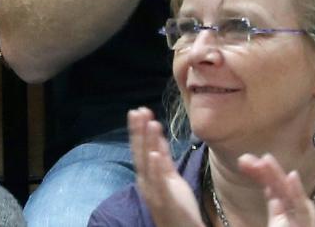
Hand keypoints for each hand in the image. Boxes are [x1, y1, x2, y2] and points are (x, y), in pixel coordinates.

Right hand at [129, 108, 204, 226]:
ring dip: (148, 143)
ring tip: (150, 123)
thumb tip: (157, 139)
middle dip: (139, 131)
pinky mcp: (165, 200)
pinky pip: (159, 181)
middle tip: (138, 110)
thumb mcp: (169, 177)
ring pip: (149, 164)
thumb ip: (163, 159)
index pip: (141, 148)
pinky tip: (154, 154)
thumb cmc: (176, 205)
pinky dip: (155, 167)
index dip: (139, 130)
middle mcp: (147, 182)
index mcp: (148, 176)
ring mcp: (154, 191)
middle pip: (141, 152)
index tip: (139, 110)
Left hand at [239, 153, 314, 226]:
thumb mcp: (272, 224)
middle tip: (246, 158)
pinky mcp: (307, 226)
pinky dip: (298, 194)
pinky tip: (292, 176)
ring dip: (278, 177)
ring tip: (266, 160)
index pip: (271, 190)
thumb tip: (262, 202)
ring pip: (290, 196)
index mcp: (283, 216)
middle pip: (279, 188)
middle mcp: (293, 215)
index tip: (244, 161)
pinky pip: (304, 212)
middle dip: (265, 171)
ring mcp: (302, 220)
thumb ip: (265, 216)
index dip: (259, 174)